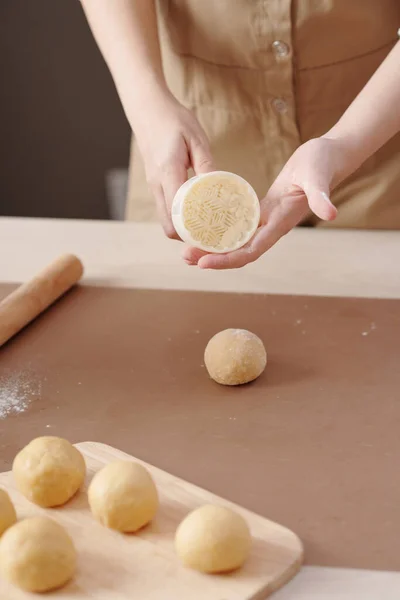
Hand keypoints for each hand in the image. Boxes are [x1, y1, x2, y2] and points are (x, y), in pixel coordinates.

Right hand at [131, 91, 213, 237]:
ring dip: (182, 228)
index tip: (210, 237)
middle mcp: (156, 185)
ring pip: (165, 219)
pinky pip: (165, 209)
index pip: (175, 215)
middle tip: (210, 237)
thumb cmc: (173, 120)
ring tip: (205, 228)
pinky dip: (178, 216)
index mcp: (168, 173)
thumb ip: (206, 165)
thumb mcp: (196, 138)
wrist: (147, 108)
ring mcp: (152, 186)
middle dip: (187, 236)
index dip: (191, 232)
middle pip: (168, 225)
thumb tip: (219, 188)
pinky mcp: (154, 184)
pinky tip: (195, 212)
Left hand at [183, 136, 344, 268]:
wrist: (330, 157)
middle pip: (238, 252)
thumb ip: (322, 196)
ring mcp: (266, 221)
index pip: (251, 250)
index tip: (204, 263)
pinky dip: (220, 232)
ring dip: (212, 248)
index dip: (227, 259)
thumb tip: (331, 214)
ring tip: (187, 251)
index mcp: (281, 223)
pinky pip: (237, 227)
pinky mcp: (262, 210)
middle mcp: (271, 227)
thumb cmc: (323, 164)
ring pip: (236, 242)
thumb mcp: (318, 177)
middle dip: (212, 257)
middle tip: (185, 256)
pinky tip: (202, 230)